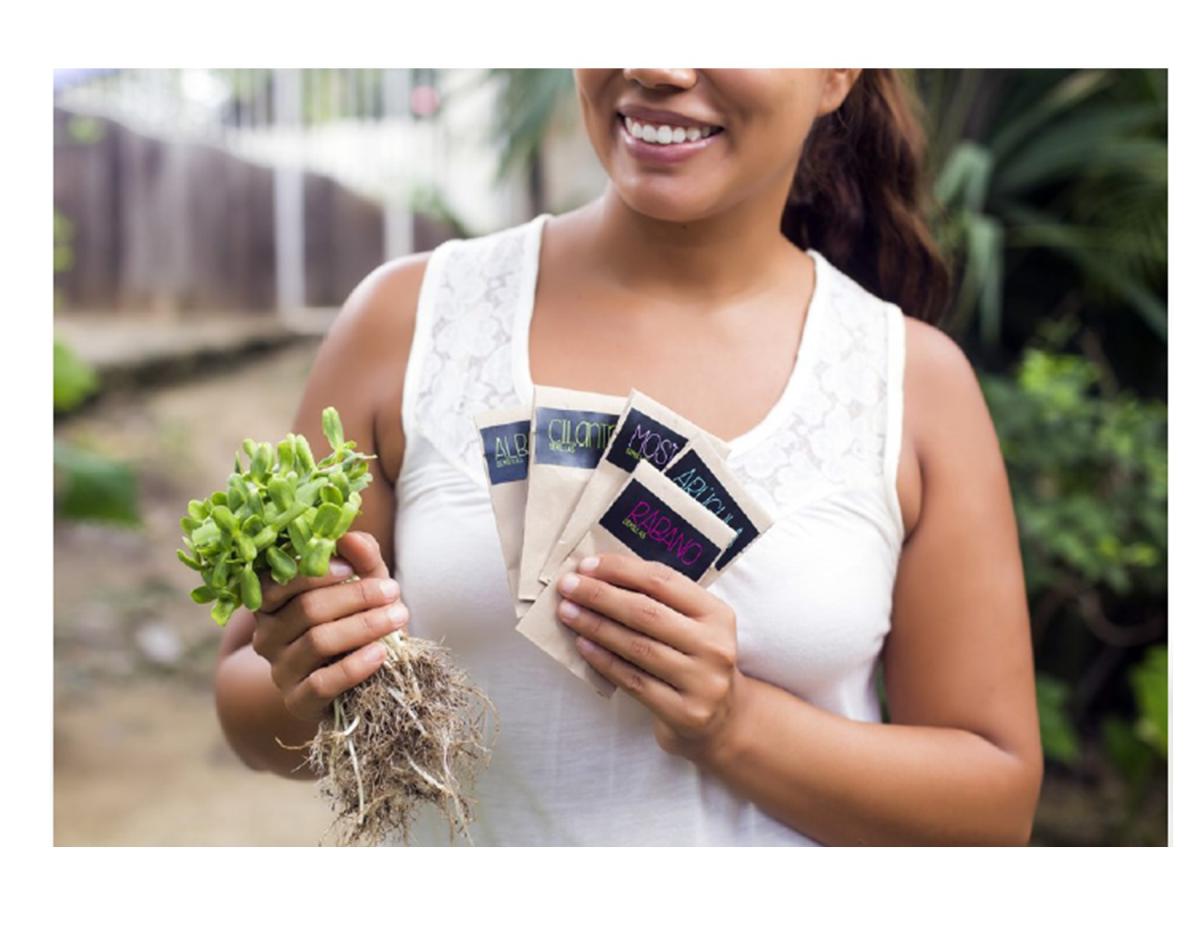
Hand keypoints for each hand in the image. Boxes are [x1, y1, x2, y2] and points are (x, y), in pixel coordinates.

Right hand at [249, 530, 408, 721]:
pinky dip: (354, 667)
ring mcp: (280, 671)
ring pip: (317, 642)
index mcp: (271, 602)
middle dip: (355, 597)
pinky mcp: (298, 701)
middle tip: (392, 590)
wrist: (353, 678)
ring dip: (364, 626)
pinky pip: (322, 684)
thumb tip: (351, 536)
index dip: (313, 573)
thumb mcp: (361, 584)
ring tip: (398, 616)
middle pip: (306, 609)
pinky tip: (381, 653)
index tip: (350, 567)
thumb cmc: (354, 619)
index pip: (278, 582)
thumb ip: (360, 558)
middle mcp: (267, 636)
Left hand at [556, 552, 744, 761]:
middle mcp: (714, 646)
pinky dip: (604, 661)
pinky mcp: (683, 712)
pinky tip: (583, 645)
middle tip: (567, 586)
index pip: (664, 581)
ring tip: (567, 612)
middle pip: (646, 612)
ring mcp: (701, 682)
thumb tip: (601, 573)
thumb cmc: (694, 660)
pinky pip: (633, 680)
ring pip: (637, 646)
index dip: (622, 570)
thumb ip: (659, 600)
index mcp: (717, 614)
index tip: (587, 565)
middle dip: (600, 595)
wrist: (721, 720)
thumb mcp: (693, 626)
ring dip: (595, 626)